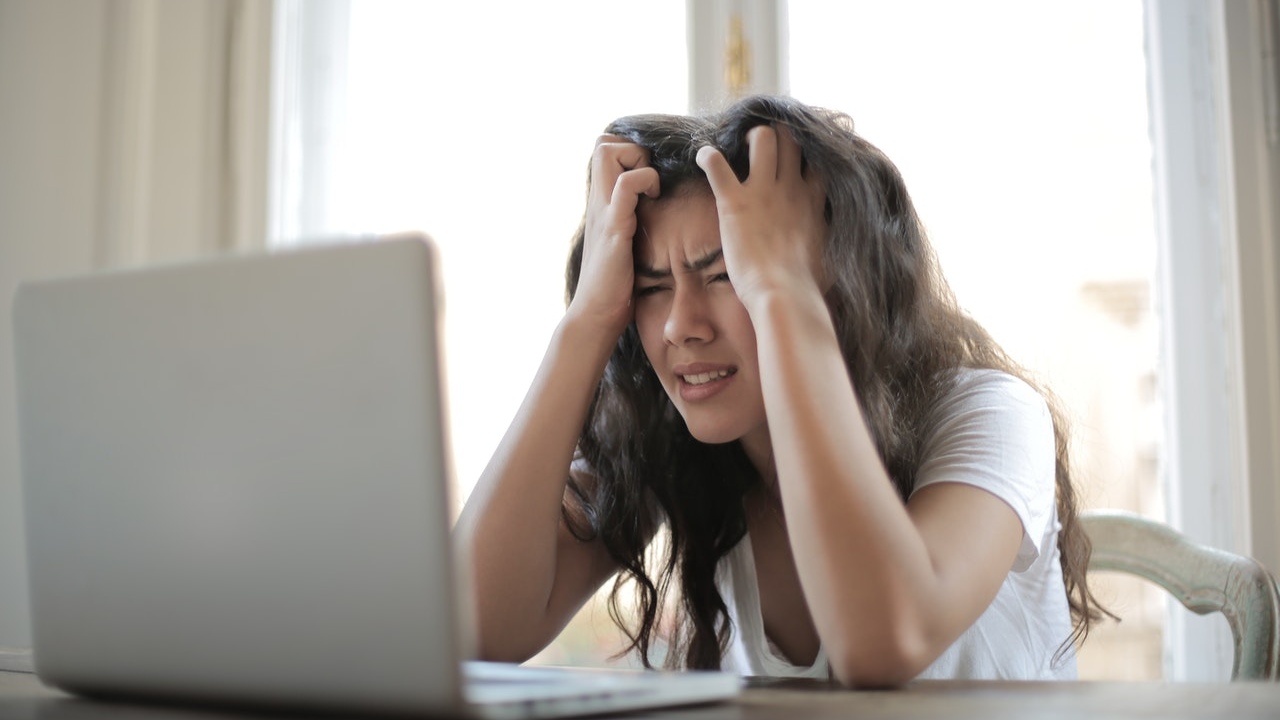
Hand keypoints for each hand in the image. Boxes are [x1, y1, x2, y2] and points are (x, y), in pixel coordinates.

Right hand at [568, 135, 660, 337]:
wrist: (596, 315)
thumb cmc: (614, 286)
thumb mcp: (621, 244)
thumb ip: (629, 223)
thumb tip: (652, 215)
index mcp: (601, 204)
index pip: (604, 149)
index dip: (629, 150)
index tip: (649, 176)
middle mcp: (598, 202)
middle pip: (602, 142)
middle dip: (632, 148)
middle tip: (650, 178)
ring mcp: (603, 212)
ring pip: (608, 153)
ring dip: (638, 161)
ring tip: (651, 189)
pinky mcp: (614, 228)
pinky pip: (625, 186)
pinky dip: (644, 181)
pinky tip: (653, 201)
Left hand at [695, 125, 826, 309]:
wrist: (784, 295)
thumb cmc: (806, 286)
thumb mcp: (830, 256)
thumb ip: (827, 239)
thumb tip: (836, 248)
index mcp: (813, 200)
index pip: (817, 158)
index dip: (807, 151)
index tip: (796, 157)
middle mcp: (790, 188)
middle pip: (791, 138)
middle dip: (777, 135)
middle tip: (763, 147)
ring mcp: (762, 192)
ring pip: (762, 137)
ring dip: (749, 138)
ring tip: (738, 148)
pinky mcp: (734, 202)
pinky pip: (716, 164)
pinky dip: (707, 156)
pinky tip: (703, 157)